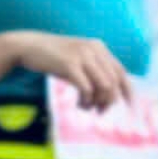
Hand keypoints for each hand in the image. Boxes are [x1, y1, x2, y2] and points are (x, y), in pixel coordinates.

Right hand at [10, 31, 133, 110]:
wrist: (26, 46)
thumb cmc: (54, 58)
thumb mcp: (78, 60)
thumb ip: (95, 72)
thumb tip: (111, 97)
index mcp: (99, 48)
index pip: (121, 73)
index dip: (128, 92)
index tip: (131, 108)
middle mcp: (94, 49)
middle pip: (114, 83)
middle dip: (109, 102)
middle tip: (99, 112)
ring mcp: (82, 55)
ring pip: (104, 87)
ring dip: (97, 102)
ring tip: (86, 107)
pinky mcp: (70, 64)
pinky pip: (87, 89)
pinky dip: (86, 101)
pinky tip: (80, 104)